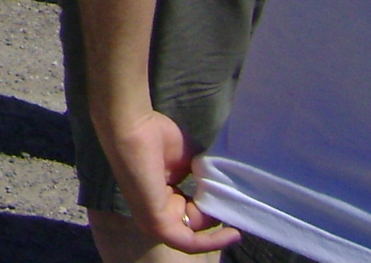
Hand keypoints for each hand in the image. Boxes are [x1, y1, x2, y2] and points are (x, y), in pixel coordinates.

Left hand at [103, 110, 242, 253]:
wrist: (136, 127)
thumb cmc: (157, 136)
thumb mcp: (190, 161)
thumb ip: (203, 178)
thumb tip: (221, 188)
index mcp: (162, 196)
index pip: (192, 214)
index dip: (213, 210)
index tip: (233, 202)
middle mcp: (156, 211)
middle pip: (194, 226)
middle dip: (216, 218)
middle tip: (232, 205)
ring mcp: (153, 219)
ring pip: (194, 237)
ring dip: (217, 230)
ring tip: (234, 216)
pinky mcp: (156, 222)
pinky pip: (188, 242)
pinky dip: (212, 242)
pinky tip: (233, 233)